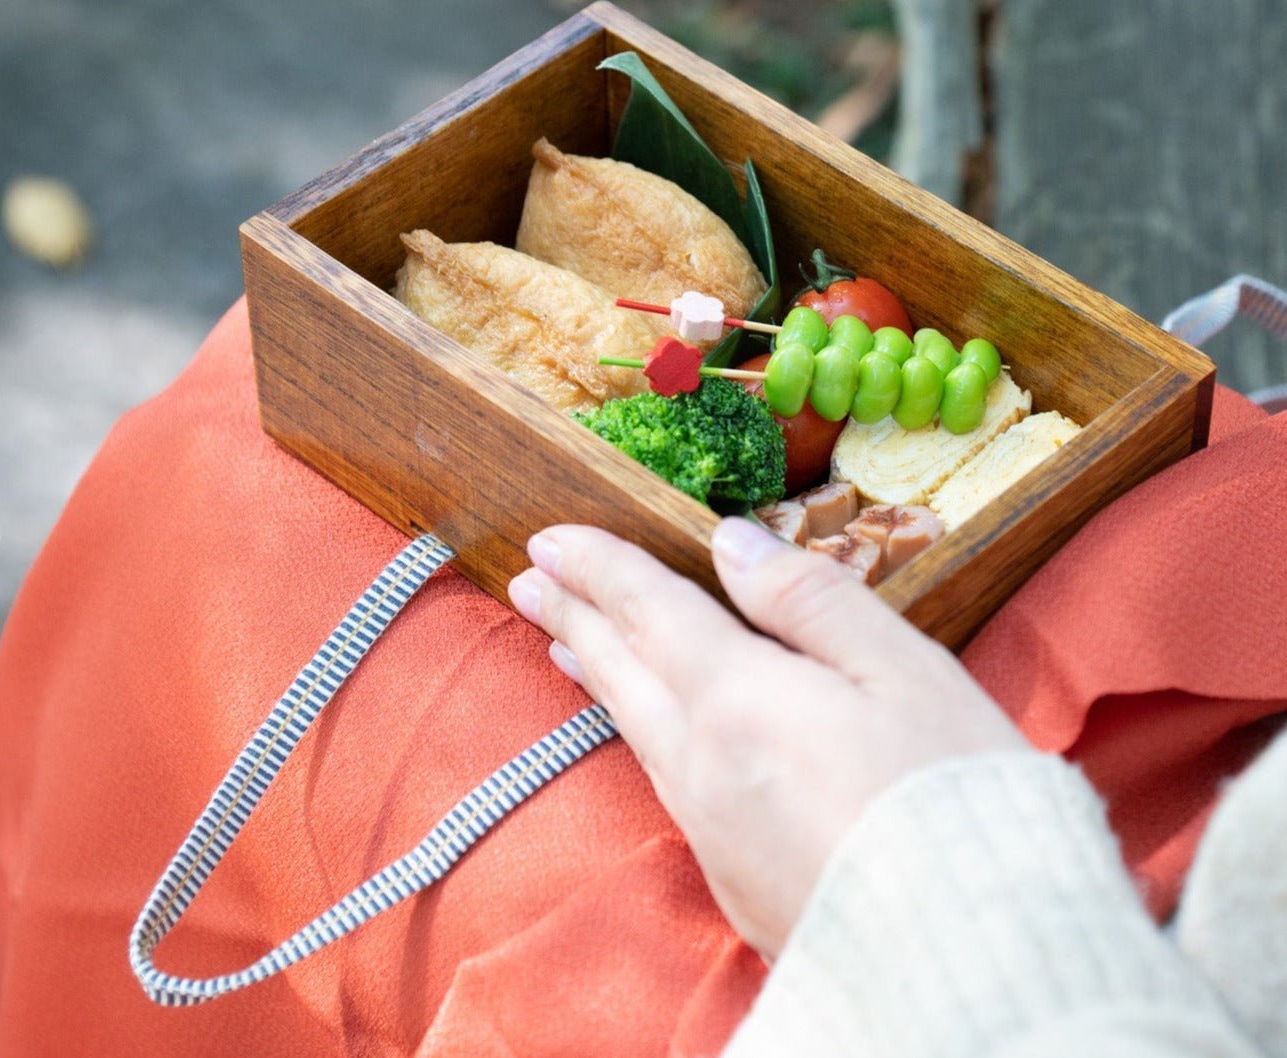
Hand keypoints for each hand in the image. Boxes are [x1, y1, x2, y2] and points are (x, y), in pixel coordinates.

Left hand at [507, 518, 1026, 959]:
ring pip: (633, 728)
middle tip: (530, 580)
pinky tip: (641, 731)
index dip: (600, 566)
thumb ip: (810, 599)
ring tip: (563, 643)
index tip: (552, 538)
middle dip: (574, 615)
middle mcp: (703, 764)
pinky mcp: (730, 879)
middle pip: (622, 670)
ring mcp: (710, 829)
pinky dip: (634, 733)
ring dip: (595, 673)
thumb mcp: (904, 670)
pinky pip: (660, 780)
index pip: (650, 610)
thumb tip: (732, 543)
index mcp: (741, 700)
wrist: (973, 967)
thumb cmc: (954, 800)